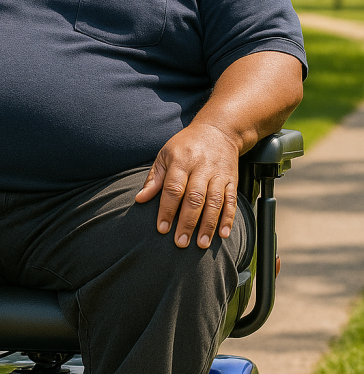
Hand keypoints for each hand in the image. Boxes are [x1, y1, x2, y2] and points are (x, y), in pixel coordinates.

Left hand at [135, 123, 239, 248]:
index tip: (162, 228)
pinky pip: (231, 201)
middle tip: (181, 242)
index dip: (167, 209)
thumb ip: (154, 178)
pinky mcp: (232, 180)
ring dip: (208, 225)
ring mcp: (218, 174)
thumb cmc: (186, 145)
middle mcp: (201, 168)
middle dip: (187, 222)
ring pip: (215, 202)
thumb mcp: (165, 155)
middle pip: (195, 198)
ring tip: (201, 244)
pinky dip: (228, 218)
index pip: (174, 188)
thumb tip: (139, 199)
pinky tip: (223, 234)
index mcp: (181, 161)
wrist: (219, 129)